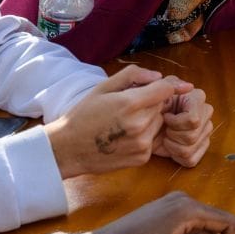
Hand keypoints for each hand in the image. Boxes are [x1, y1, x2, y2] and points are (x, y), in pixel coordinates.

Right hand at [45, 66, 181, 177]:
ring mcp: (142, 144)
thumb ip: (133, 75)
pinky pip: (153, 140)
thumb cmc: (84, 114)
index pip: (165, 89)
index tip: (162, 86)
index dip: (164, 85)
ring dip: (149, 120)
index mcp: (130, 104)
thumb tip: (158, 76)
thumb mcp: (103, 87)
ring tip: (125, 122)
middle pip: (162, 106)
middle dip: (151, 103)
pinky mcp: (142, 158)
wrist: (69, 149)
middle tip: (130, 106)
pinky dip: (145, 136)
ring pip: (159, 123)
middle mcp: (140, 125)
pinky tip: (125, 137)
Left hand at [156, 86, 214, 166]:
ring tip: (166, 136)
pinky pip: (191, 159)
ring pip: (190, 149)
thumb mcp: (154, 90)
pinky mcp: (201, 147)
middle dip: (172, 135)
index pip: (193, 120)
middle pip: (191, 136)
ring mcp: (205, 131)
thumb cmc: (149, 106)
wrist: (145, 122)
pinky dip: (176, 156)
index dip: (175, 123)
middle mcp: (205, 113)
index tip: (165, 117)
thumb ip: (168, 84)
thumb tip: (188, 87)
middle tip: (164, 128)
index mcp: (197, 97)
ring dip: (172, 146)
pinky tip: (171, 146)